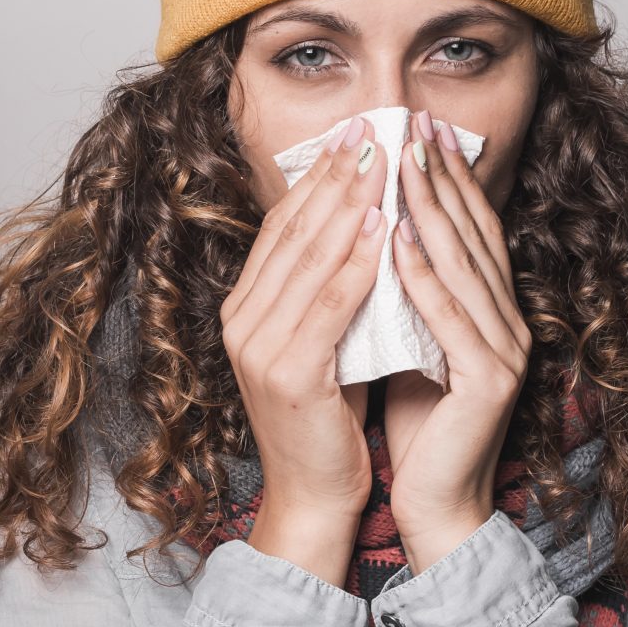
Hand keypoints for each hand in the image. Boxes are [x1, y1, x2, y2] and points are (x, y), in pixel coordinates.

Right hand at [219, 116, 388, 584]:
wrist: (315, 497)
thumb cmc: (329, 420)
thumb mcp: (323, 341)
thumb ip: (327, 291)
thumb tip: (363, 225)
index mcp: (245, 310)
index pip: (281, 228)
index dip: (317, 178)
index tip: (354, 135)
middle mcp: (242, 322)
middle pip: (292, 233)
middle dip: (335, 176)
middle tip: (372, 129)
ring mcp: (259, 347)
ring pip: (310, 259)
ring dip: (350, 204)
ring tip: (384, 162)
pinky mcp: (290, 374)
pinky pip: (330, 305)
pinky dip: (358, 262)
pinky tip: (385, 228)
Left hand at [388, 108, 532, 568]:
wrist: (437, 502)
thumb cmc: (420, 426)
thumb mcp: (410, 342)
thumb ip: (408, 295)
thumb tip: (380, 233)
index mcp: (492, 310)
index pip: (469, 228)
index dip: (446, 176)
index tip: (416, 128)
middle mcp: (508, 320)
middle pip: (472, 233)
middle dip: (439, 175)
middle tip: (412, 122)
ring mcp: (505, 349)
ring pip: (463, 264)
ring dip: (431, 209)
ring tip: (401, 162)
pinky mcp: (489, 381)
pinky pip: (450, 316)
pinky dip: (423, 275)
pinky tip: (399, 240)